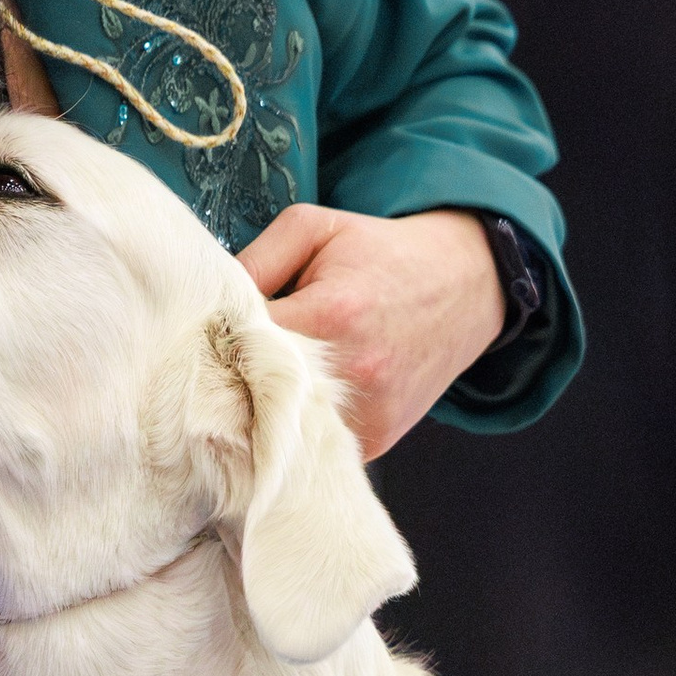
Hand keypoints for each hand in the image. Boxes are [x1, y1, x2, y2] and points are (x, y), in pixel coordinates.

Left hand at [236, 203, 505, 460]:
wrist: (466, 286)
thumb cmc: (384, 255)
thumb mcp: (316, 228)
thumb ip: (256, 259)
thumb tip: (208, 305)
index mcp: (330, 316)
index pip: (239, 343)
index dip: (218, 337)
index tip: (216, 330)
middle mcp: (351, 376)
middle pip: (254, 395)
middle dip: (235, 377)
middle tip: (233, 356)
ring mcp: (366, 417)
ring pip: (283, 430)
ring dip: (266, 409)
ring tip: (271, 376)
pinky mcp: (377, 441)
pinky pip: (315, 447)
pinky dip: (300, 429)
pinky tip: (303, 399)